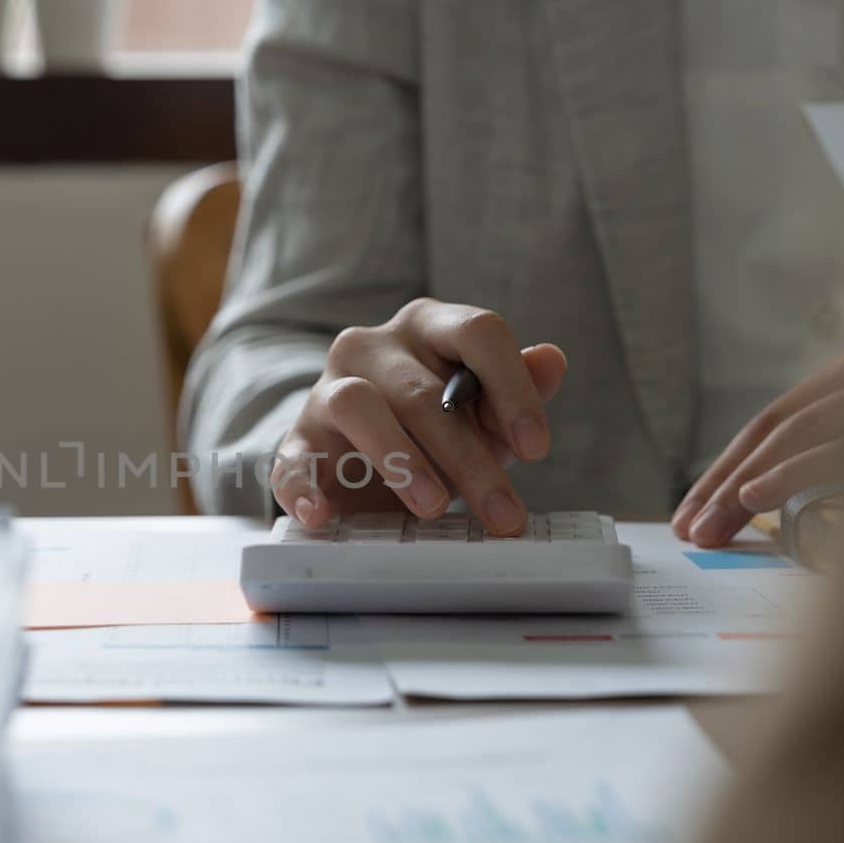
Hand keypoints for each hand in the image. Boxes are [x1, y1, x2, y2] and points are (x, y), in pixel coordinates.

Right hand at [271, 300, 567, 534]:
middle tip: (502, 511)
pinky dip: (303, 488)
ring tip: (435, 507)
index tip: (538, 449)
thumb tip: (551, 360)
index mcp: (426, 327)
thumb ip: (516, 388)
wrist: (362, 464)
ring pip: (356, 404)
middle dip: (470, 456)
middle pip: (423, 390)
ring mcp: (325, 391)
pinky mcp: (297, 441)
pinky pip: (292, 459)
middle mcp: (370, 347)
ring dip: (400, 458)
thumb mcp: (484, 413)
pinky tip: (323, 516)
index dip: (512, 387)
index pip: (476, 331)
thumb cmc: (434, 431)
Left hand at [673, 350, 843, 547]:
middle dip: (725, 485)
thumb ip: (835, 457)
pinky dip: (794, 473)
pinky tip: (758, 496)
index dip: (722, 473)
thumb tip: (766, 506)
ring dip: (746, 480)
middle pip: (775, 430)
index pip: (768, 425)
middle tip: (693, 533)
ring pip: (800, 432)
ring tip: (712, 525)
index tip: (688, 518)